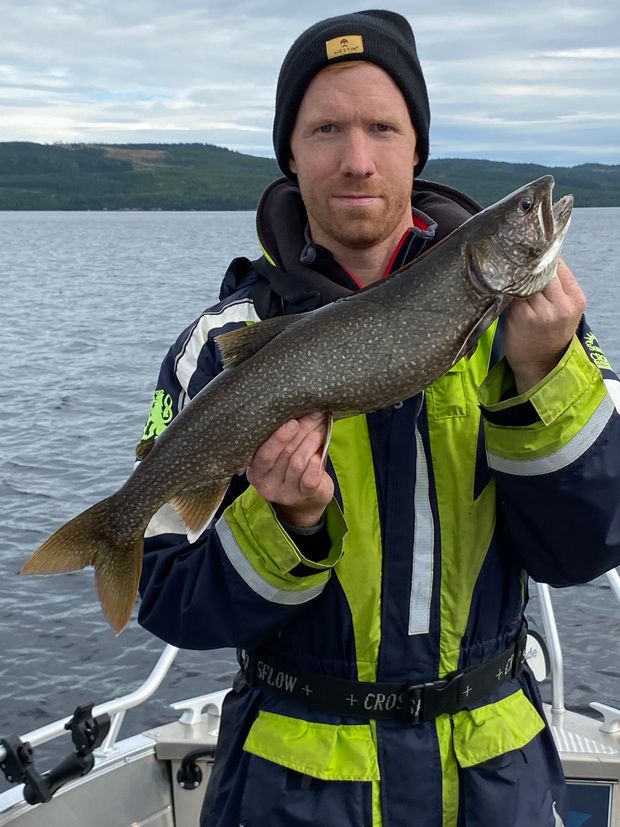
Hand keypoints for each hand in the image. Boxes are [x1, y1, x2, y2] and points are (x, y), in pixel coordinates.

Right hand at [245, 412, 333, 527]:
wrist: (306, 501)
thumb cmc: (291, 469)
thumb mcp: (281, 454)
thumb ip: (284, 437)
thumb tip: (299, 409)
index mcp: (255, 472)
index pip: (263, 454)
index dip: (278, 437)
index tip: (292, 421)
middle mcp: (267, 485)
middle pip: (285, 454)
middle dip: (302, 431)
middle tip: (314, 415)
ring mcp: (287, 494)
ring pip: (299, 462)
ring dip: (312, 441)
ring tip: (320, 428)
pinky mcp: (306, 497)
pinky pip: (311, 475)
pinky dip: (317, 459)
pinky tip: (321, 450)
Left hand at [503, 259, 586, 393]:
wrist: (540, 364)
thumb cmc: (550, 334)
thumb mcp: (565, 310)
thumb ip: (557, 287)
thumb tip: (536, 259)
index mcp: (575, 299)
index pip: (559, 266)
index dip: (543, 260)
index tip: (531, 259)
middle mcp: (560, 306)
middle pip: (542, 271)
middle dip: (529, 268)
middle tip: (517, 266)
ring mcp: (540, 312)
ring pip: (525, 281)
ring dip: (516, 278)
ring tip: (509, 277)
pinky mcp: (520, 317)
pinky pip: (512, 293)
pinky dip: (507, 289)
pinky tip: (503, 289)